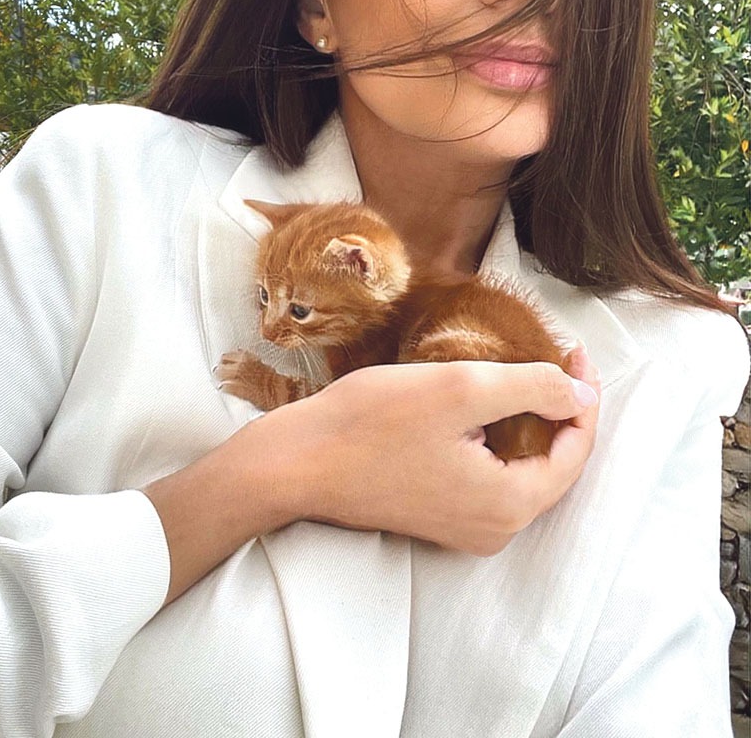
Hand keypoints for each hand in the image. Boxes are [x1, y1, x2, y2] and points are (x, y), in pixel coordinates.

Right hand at [259, 348, 599, 555]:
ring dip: (531, 423)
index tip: (574, 349)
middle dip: (560, 409)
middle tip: (557, 358)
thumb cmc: (373, 423)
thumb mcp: (461, 388)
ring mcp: (464, 530)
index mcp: (508, 505)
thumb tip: (581, 393)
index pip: (574, 450)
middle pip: (553, 465)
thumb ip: (532, 387)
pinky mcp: (438, 518)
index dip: (582, 396)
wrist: (297, 463)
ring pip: (521, 471)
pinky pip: (490, 478)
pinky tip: (486, 408)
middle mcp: (494, 530)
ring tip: (526, 375)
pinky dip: (500, 440)